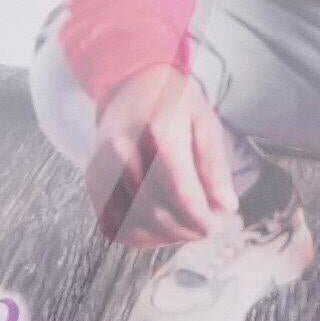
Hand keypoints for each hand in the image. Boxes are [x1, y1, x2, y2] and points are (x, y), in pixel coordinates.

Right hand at [81, 59, 247, 245]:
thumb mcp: (205, 123)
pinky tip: (163, 223)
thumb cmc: (173, 105)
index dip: (205, 220)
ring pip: (137, 225)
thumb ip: (214, 166)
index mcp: (157, 131)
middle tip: (211, 226)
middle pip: (158, 214)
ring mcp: (102, 167)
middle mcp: (122, 151)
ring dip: (168, 236)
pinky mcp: (93, 181)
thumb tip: (226, 207)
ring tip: (189, 224)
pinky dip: (143, 234)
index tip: (222, 224)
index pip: (182, 194)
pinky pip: (116, 226)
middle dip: (190, 229)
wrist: (130, 85)